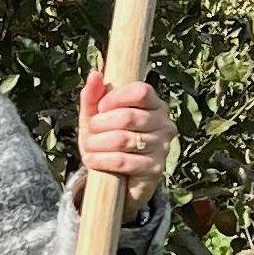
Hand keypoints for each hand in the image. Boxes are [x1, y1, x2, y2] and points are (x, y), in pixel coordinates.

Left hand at [78, 72, 172, 213]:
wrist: (115, 180)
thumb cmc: (107, 142)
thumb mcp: (96, 117)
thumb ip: (93, 96)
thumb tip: (95, 74)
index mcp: (155, 105)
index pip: (141, 91)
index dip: (116, 97)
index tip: (100, 108)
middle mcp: (164, 124)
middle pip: (128, 117)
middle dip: (100, 124)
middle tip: (90, 132)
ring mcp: (162, 147)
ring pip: (123, 139)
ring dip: (98, 143)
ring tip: (89, 147)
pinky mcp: (155, 169)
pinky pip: (123, 161)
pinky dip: (101, 160)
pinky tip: (91, 160)